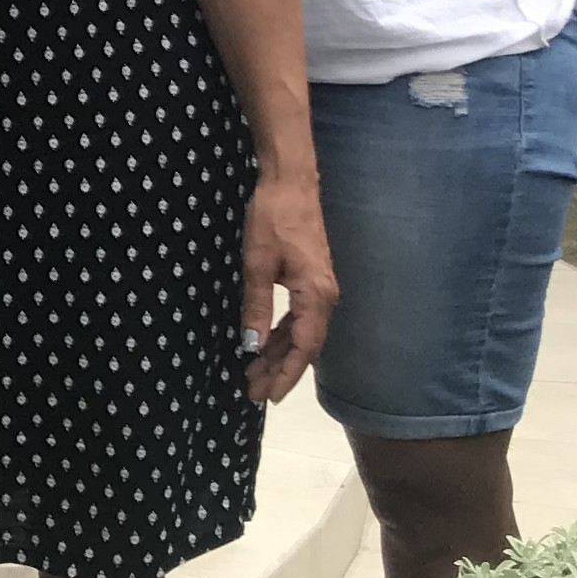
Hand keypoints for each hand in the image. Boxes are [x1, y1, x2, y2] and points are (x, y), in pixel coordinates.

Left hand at [240, 161, 335, 403]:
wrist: (291, 181)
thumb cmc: (273, 217)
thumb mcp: (257, 262)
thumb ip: (257, 305)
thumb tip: (252, 345)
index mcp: (316, 295)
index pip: (304, 347)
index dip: (287, 374)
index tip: (269, 395)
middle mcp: (324, 297)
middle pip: (304, 345)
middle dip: (279, 370)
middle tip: (252, 391)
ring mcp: (319, 289)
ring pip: (300, 333)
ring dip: (278, 354)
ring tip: (253, 374)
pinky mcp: (311, 280)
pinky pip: (298, 318)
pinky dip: (281, 335)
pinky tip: (264, 345)